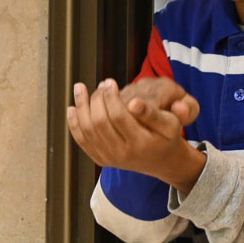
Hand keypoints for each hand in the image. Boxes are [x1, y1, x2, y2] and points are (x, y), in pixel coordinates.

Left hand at [66, 79, 205, 187]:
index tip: (110, 82)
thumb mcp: (171, 124)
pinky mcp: (100, 159)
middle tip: (101, 84)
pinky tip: (72, 108)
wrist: (161, 161)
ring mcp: (109, 159)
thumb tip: (133, 102)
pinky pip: (82, 140)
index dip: (110, 97)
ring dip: (81, 106)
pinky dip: (74, 123)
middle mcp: (122, 154)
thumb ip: (152, 113)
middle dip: (96, 99)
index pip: (118, 117)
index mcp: (140, 144)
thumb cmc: (166, 137)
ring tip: (80, 88)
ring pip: (87, 130)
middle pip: (100, 123)